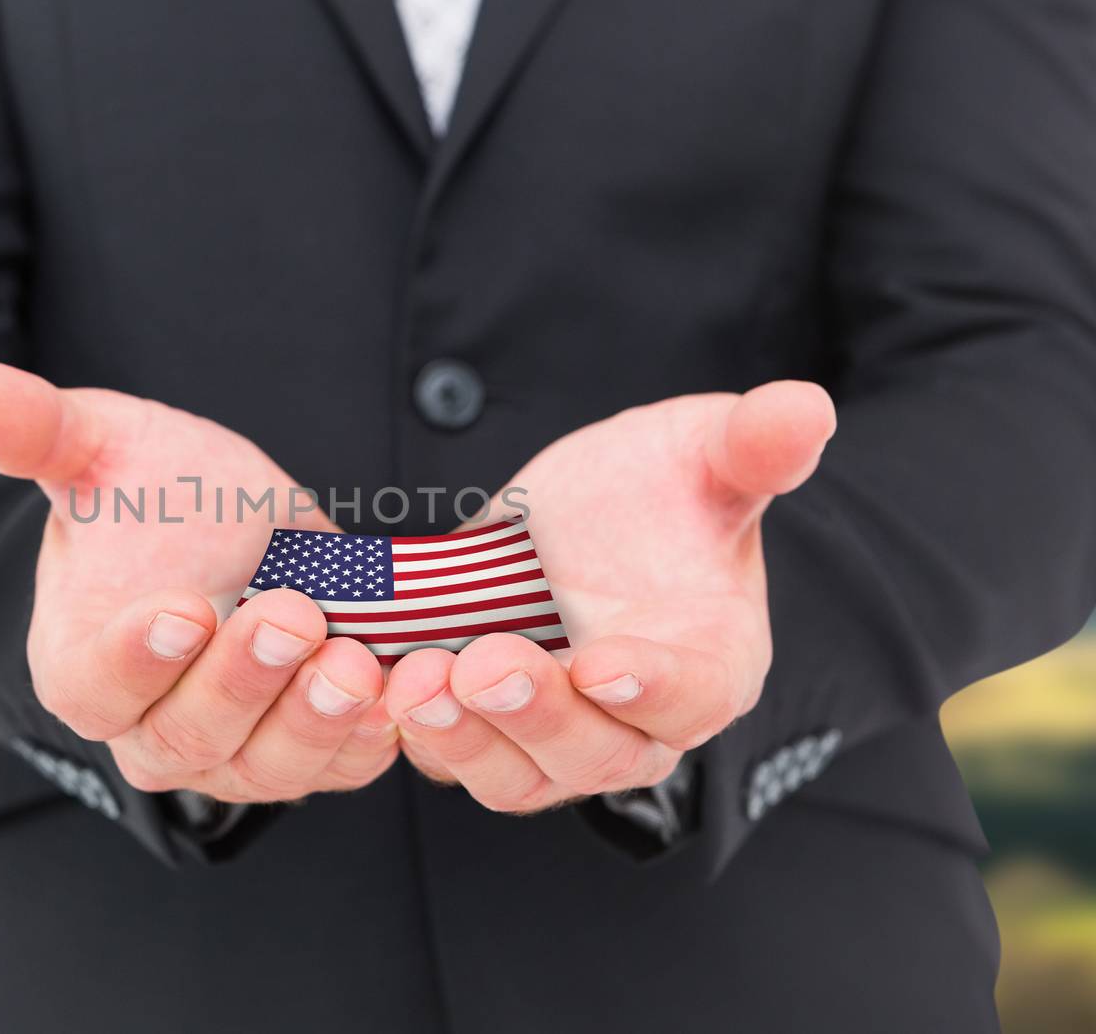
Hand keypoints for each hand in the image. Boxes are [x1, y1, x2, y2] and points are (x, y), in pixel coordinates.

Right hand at [0, 358, 396, 803]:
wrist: (238, 533)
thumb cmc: (156, 495)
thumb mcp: (102, 448)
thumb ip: (34, 431)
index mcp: (84, 667)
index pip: (99, 686)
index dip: (137, 658)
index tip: (182, 610)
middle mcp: (152, 730)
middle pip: (189, 736)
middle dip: (245, 680)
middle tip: (291, 613)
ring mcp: (232, 754)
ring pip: (267, 768)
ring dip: (315, 722)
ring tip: (356, 664)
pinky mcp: (305, 757)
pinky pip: (339, 769)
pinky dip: (374, 741)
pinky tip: (404, 693)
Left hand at [385, 381, 835, 811]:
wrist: (582, 520)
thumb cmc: (662, 494)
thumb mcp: (706, 452)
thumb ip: (754, 444)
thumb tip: (805, 407)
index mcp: (711, 664)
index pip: (691, 696)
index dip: (650, 688)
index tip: (601, 666)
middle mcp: (636, 723)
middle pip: (597, 756)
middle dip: (538, 717)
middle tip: (483, 664)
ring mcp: (557, 738)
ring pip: (518, 776)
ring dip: (466, 741)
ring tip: (418, 684)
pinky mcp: (487, 733)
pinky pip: (453, 759)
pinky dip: (417, 736)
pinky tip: (379, 687)